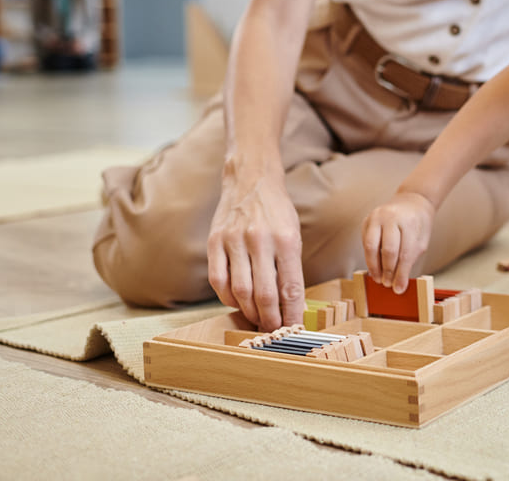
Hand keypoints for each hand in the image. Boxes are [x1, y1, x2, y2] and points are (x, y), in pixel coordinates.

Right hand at [206, 171, 303, 330]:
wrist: (250, 180)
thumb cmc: (276, 211)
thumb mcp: (293, 234)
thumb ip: (290, 267)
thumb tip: (290, 305)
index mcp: (286, 239)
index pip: (290, 287)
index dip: (292, 313)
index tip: (294, 328)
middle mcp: (259, 240)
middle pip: (264, 294)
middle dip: (270, 318)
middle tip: (273, 330)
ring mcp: (234, 241)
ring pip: (240, 291)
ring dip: (249, 312)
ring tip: (257, 320)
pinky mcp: (214, 242)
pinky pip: (218, 280)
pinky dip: (228, 298)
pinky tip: (237, 302)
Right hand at [362, 191, 434, 293]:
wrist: (411, 202)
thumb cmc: (418, 224)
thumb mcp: (421, 241)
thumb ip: (410, 260)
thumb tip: (398, 284)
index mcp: (409, 222)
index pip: (404, 253)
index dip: (401, 274)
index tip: (399, 288)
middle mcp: (391, 217)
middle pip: (387, 250)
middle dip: (387, 271)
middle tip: (387, 285)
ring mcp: (376, 216)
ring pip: (371, 246)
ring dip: (374, 266)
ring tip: (379, 279)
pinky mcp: (366, 220)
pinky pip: (365, 242)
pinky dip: (369, 257)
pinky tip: (374, 267)